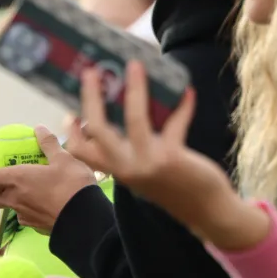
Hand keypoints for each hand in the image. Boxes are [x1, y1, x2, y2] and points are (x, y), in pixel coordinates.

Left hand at [0, 126, 98, 231]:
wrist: (87, 219)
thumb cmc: (72, 185)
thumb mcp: (64, 159)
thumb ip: (48, 143)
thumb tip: (39, 128)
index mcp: (16, 180)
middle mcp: (14, 199)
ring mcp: (24, 216)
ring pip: (7, 208)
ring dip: (9, 199)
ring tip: (25, 189)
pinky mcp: (36, 227)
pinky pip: (25, 217)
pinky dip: (27, 209)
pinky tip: (41, 202)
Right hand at [65, 63, 266, 249]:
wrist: (206, 211)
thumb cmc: (175, 187)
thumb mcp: (144, 172)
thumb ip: (131, 150)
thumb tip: (126, 113)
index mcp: (117, 170)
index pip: (82, 153)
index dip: (72, 132)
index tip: (70, 112)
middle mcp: (126, 167)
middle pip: (98, 129)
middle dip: (92, 97)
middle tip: (91, 72)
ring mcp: (148, 162)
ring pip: (134, 119)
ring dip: (135, 89)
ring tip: (135, 66)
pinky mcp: (172, 157)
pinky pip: (174, 123)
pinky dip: (182, 106)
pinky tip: (187, 91)